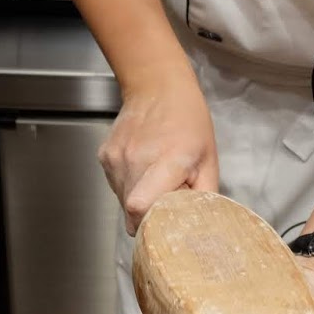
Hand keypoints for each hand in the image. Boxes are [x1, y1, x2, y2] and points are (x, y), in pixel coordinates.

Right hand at [100, 72, 217, 235]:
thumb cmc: (188, 121)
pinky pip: (116, 187)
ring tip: (156, 179)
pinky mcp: (105, 157)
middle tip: (167, 198)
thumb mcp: (209, 159)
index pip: (140, 207)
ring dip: (140, 200)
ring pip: (122, 202)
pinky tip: (143, 168)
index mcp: (167, 161)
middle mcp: (135, 160)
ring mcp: (116, 159)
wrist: (157, 87)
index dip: (151, 223)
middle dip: (150, 216)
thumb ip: (204, 197)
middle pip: (131, 212)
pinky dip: (130, 186)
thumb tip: (198, 225)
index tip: (166, 221)